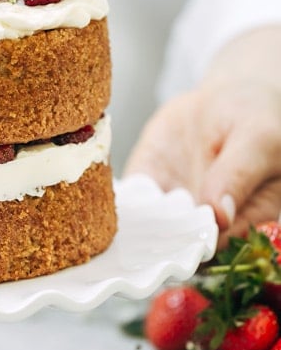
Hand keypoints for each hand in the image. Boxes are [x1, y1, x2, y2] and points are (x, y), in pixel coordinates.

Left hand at [125, 27, 280, 240]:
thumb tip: (219, 217)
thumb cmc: (257, 118)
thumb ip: (238, 177)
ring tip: (104, 230)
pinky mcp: (150, 178)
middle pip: (175, 247)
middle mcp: (205, 220)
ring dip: (125, 231)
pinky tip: (93, 197)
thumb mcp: (257, 142)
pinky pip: (130, 194)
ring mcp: (174, 201)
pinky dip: (114, 198)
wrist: (229, 96)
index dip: (189, 253)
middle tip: (125, 250)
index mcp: (243, 220)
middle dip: (148, 251)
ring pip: (146, 227)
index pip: (214, 248)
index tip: (162, 253)